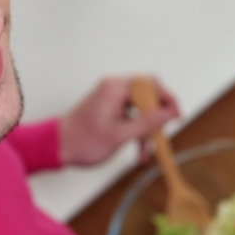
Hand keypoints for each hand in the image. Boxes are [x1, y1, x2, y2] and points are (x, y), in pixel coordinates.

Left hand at [59, 76, 179, 165]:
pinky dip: (137, 131)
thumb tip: (169, 114)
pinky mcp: (110, 108)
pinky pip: (131, 115)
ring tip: (147, 151)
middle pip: (148, 95)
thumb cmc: (82, 141)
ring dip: (146, 129)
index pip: (150, 84)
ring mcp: (111, 97)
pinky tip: (139, 151)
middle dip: (157, 117)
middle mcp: (113, 88)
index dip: (167, 99)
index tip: (176, 116)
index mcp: (114, 88)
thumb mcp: (119, 135)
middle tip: (161, 135)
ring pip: (141, 108)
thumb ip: (146, 123)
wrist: (57, 147)